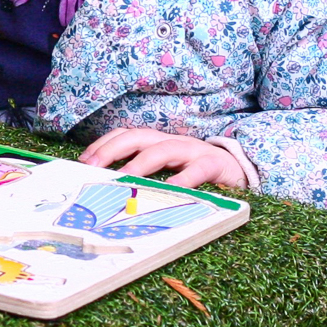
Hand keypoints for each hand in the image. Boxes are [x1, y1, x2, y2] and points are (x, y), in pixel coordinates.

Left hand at [78, 128, 246, 189]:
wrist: (243, 171)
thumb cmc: (198, 174)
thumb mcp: (169, 170)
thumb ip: (145, 174)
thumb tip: (110, 188)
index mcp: (158, 142)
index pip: (125, 135)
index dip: (103, 144)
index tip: (82, 161)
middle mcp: (172, 141)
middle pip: (137, 136)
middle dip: (112, 149)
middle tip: (92, 167)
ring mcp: (193, 151)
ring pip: (162, 150)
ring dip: (139, 164)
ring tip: (122, 180)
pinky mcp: (214, 164)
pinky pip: (195, 171)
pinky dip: (181, 181)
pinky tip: (168, 191)